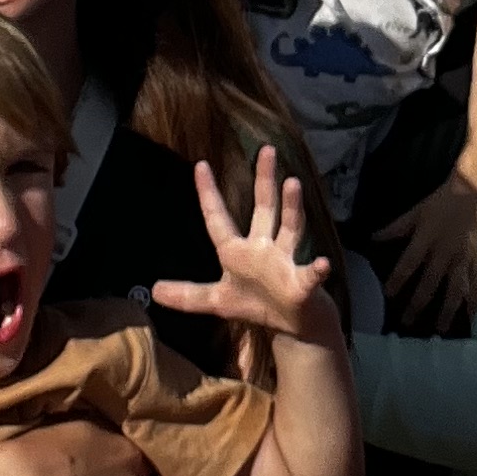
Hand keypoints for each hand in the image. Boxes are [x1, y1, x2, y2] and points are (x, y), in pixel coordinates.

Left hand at [151, 148, 342, 347]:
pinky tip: (322, 264)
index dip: (208, 194)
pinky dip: (317, 271)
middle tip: (267, 150)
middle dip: (265, 181)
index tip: (200, 165)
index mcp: (237, 252)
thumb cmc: (257, 304)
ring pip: (290, 229)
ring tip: (292, 183)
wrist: (294, 325)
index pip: (218, 219)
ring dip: (292, 208)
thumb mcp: (217, 302)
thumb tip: (154, 290)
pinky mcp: (302, 285)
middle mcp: (263, 249)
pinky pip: (311, 276)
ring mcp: (285, 263)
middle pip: (264, 210)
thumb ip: (188, 296)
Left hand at [374, 173, 476, 335]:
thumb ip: (396, 227)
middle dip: (418, 304)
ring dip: (447, 310)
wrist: (475, 192)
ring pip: (455, 289)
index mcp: (427, 238)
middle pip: (430, 282)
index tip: (388, 295)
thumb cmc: (442, 202)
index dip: (398, 279)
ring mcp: (464, 258)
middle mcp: (445, 251)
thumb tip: (372, 238)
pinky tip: (470, 318)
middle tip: (407, 322)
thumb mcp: (416, 211)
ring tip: (440, 329)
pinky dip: (474, 302)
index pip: (409, 262)